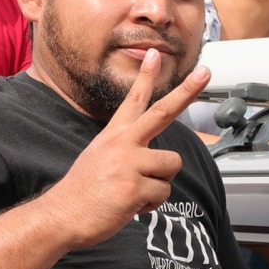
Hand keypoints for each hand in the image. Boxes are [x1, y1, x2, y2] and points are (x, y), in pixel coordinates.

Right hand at [47, 50, 210, 248]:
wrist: (61, 214)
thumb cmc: (82, 190)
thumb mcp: (99, 157)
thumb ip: (127, 151)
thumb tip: (154, 162)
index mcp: (114, 135)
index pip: (134, 100)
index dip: (146, 76)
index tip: (156, 54)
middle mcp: (123, 143)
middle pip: (163, 111)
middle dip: (187, 91)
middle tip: (206, 71)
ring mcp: (129, 164)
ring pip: (171, 165)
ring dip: (159, 182)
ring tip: (135, 190)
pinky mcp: (135, 188)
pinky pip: (162, 193)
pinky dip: (150, 204)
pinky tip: (130, 205)